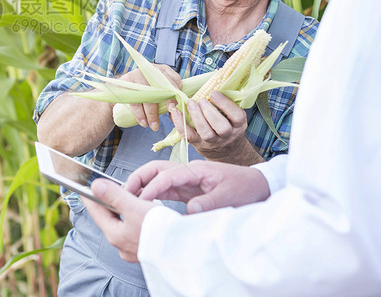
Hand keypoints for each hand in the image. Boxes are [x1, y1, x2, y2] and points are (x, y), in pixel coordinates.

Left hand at [81, 179, 156, 261]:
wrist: (184, 251)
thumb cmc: (160, 230)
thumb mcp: (135, 207)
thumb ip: (114, 195)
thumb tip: (95, 186)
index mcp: (115, 234)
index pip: (96, 211)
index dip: (90, 196)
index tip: (84, 187)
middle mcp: (121, 245)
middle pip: (109, 218)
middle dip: (108, 203)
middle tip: (106, 189)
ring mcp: (133, 249)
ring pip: (122, 225)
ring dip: (122, 211)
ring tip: (125, 198)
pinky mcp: (145, 250)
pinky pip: (134, 231)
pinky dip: (134, 220)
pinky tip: (142, 215)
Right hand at [117, 64, 181, 130]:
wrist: (124, 87)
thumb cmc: (148, 90)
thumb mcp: (160, 91)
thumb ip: (170, 100)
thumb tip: (176, 116)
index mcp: (164, 71)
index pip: (174, 79)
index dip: (174, 94)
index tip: (172, 108)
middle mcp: (151, 70)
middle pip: (160, 88)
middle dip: (161, 107)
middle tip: (163, 121)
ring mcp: (138, 74)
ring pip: (147, 96)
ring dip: (150, 114)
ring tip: (152, 126)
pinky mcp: (126, 81)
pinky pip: (134, 100)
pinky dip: (139, 114)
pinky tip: (143, 122)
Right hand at [124, 159, 270, 213]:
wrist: (257, 185)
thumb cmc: (244, 187)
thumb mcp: (229, 196)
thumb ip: (209, 203)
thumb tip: (189, 210)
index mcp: (195, 170)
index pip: (166, 176)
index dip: (151, 188)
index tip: (140, 201)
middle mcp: (187, 172)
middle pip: (155, 169)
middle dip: (137, 179)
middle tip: (123, 194)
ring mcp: (186, 180)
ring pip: (157, 178)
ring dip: (141, 186)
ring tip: (128, 200)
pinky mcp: (187, 189)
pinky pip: (164, 188)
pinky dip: (151, 194)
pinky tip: (144, 205)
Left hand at [168, 91, 258, 162]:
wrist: (226, 150)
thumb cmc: (227, 125)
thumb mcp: (233, 115)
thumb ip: (225, 102)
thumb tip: (211, 83)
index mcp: (238, 125)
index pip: (237, 116)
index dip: (226, 104)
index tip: (213, 93)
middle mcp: (227, 135)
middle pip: (222, 127)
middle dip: (210, 112)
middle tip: (202, 100)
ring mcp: (213, 141)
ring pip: (206, 133)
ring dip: (197, 117)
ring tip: (191, 103)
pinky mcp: (198, 144)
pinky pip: (189, 136)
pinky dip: (181, 123)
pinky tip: (176, 111)